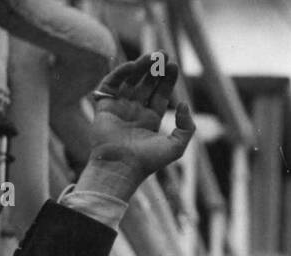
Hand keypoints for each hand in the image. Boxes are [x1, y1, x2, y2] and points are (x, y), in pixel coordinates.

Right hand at [80, 53, 193, 199]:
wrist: (121, 166)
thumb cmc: (148, 161)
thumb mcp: (176, 147)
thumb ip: (187, 128)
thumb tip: (185, 104)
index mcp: (151, 120)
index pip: (160, 94)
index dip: (167, 80)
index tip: (174, 65)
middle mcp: (135, 111)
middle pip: (146, 84)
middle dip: (155, 70)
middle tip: (163, 54)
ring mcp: (119, 107)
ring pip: (130, 81)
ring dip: (140, 67)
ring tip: (152, 56)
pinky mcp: (104, 105)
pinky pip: (111, 84)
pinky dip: (120, 73)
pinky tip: (133, 66)